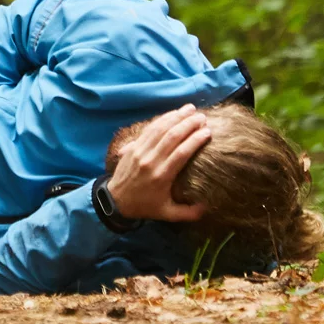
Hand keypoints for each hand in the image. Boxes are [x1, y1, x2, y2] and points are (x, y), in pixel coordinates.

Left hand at [108, 104, 209, 221]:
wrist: (115, 201)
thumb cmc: (145, 207)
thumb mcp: (168, 214)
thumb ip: (189, 213)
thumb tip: (208, 206)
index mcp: (161, 176)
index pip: (181, 153)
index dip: (195, 140)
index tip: (208, 132)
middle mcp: (150, 161)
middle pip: (171, 137)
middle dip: (188, 124)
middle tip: (203, 118)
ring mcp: (139, 152)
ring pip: (159, 129)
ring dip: (175, 117)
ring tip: (191, 109)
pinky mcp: (132, 147)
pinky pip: (148, 129)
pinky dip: (161, 119)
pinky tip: (173, 113)